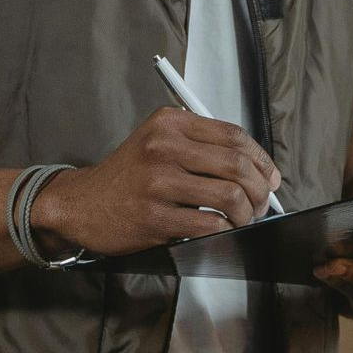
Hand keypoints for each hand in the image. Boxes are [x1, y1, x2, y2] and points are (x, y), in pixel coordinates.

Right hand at [31, 108, 280, 258]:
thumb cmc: (128, 176)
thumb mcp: (158, 142)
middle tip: (261, 204)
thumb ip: (201, 147)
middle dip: (260, 190)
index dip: (261, 158)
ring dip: (246, 213)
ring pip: (229, 196)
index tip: (270, 176)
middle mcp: (164, 147)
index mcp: (169, 123)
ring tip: (242, 219)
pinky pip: (209, 224)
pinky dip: (223, 229)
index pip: (233, 135)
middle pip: (237, 165)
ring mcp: (159, 182)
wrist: (82, 204)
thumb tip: (255, 168)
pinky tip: (219, 229)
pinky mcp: (155, 216)